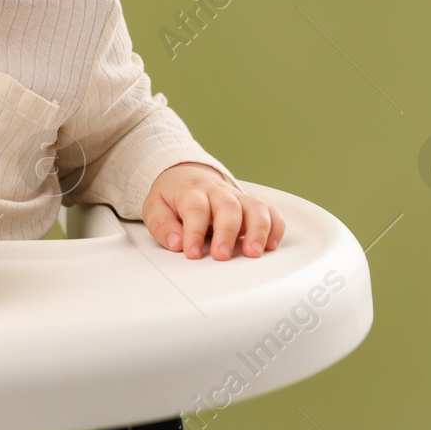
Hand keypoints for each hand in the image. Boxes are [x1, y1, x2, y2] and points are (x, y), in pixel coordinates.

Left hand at [142, 162, 284, 259]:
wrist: (185, 174)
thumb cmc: (172, 196)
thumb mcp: (155, 208)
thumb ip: (162, 225)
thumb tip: (176, 242)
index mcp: (191, 191)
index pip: (195, 208)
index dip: (194, 231)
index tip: (192, 252)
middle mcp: (217, 192)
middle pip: (228, 206)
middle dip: (227, 232)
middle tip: (222, 255)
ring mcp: (237, 197)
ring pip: (255, 206)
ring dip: (258, 229)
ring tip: (253, 252)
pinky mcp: (251, 205)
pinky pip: (270, 211)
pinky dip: (275, 227)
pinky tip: (271, 245)